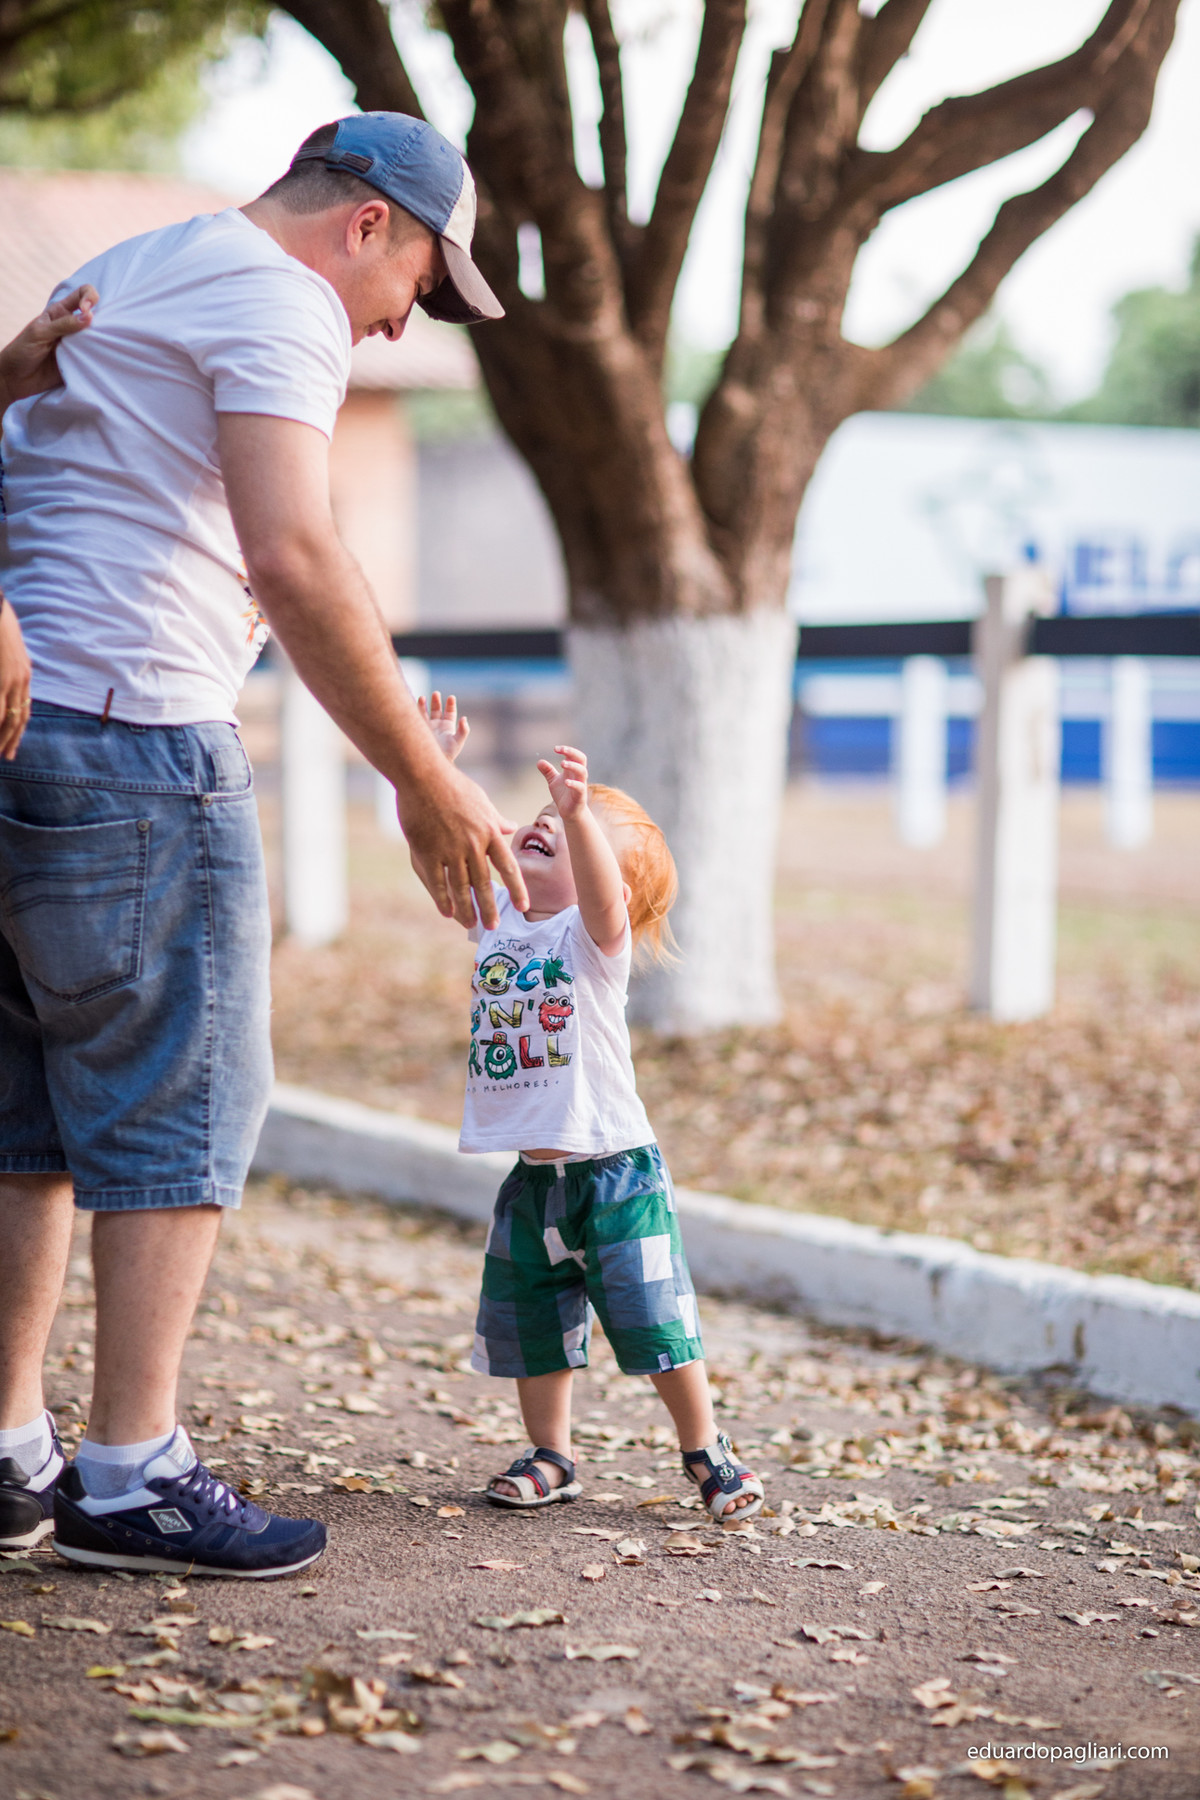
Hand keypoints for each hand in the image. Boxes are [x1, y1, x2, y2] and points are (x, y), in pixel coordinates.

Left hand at [0, 284, 97, 411]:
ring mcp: (78, 345)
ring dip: (103, 341)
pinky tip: (101, 360)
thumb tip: (90, 317)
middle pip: (96, 316)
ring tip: (100, 347)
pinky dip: (100, 358)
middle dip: (103, 320)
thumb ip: (64, 324)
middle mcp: (72, 327)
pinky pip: (95, 358)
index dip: (90, 297)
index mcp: (61, 312)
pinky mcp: (81, 363)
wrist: (16, 380)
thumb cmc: (22, 351)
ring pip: (98, 338)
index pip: (82, 294)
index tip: (87, 311)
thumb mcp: (40, 333)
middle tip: (97, 333)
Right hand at [0, 597, 31, 760]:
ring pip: (7, 717)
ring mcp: (10, 678)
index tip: (11, 745)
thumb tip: (4, 678)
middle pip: (19, 718)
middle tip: (7, 756)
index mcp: (24, 673)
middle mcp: (21, 679)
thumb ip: (6, 666)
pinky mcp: (1, 677)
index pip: (24, 709)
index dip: (18, 729)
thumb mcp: (7, 650)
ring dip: (1, 736)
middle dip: (12, 739)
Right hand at [398, 759, 528, 928]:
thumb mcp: (482, 801)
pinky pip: (438, 882)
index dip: (516, 888)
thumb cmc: (454, 785)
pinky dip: (443, 899)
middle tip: (494, 926)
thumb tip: (513, 827)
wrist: (423, 776)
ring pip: (461, 888)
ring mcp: (450, 850)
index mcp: (490, 832)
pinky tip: (447, 913)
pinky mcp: (428, 852)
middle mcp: (473, 845)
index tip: (523, 905)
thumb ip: (497, 820)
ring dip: (467, 909)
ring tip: (471, 924)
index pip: (508, 867)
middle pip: (484, 884)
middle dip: (490, 908)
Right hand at [417, 690, 469, 761]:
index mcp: (448, 727)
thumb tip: (464, 718)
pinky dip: (416, 711)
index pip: (450, 712)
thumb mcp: (458, 742)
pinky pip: (417, 718)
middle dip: (436, 701)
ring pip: (425, 712)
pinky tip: (415, 706)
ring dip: (424, 705)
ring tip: (423, 697)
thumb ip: (463, 730)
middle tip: (436, 694)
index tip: (451, 697)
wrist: (434, 763)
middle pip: (437, 710)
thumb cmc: (448, 754)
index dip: (450, 704)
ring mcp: (427, 727)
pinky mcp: (419, 730)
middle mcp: (437, 725)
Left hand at [537, 745, 588, 819]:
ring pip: (582, 772)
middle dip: (572, 752)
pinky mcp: (580, 796)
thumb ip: (548, 771)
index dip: (567, 750)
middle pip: (581, 759)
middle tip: (561, 750)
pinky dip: (574, 784)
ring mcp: (581, 785)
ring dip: (573, 766)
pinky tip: (566, 782)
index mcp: (572, 771)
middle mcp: (578, 776)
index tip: (555, 749)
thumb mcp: (553, 781)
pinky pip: (580, 788)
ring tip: (562, 763)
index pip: (574, 755)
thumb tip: (539, 761)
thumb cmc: (563, 795)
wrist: (569, 813)